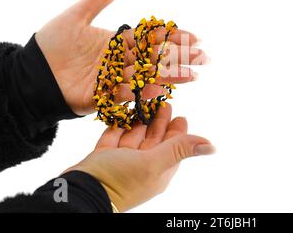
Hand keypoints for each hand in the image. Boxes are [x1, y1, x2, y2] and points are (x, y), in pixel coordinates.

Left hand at [35, 0, 207, 115]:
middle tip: (203, 58)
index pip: (150, 39)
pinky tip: (159, 89)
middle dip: (179, 58)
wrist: (31, 73)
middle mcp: (120, 61)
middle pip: (154, 58)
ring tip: (192, 76)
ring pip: (146, 76)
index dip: (172, 37)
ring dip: (169, 76)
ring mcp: (112, 79)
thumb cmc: (51, 46)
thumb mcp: (74, 18)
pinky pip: (124, 93)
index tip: (193, 37)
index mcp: (117, 43)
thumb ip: (95, 2)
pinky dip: (141, 91)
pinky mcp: (101, 96)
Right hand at [64, 103, 214, 211]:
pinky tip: (123, 112)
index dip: (177, 130)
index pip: (173, 146)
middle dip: (159, 121)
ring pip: (135, 136)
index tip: (180, 113)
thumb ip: (180, 149)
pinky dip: (120, 125)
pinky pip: (115, 137)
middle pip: (154, 139)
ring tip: (144, 102)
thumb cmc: (119, 180)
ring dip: (140, 120)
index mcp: (158, 168)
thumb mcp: (154, 163)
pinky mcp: (103, 156)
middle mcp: (142, 165)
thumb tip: (213, 146)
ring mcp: (122, 161)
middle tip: (164, 101)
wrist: (79, 192)